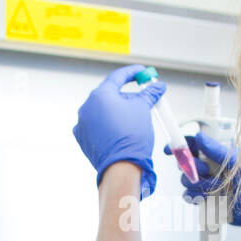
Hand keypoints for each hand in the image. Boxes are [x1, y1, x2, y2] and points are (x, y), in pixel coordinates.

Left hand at [73, 64, 165, 198]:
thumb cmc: (131, 138)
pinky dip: (107, 124)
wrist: (121, 167)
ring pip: (102, 110)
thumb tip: (158, 87)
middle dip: (126, 94)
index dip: (133, 73)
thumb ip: (149, 94)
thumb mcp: (144, 109)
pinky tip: (119, 130)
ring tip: (132, 118)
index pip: (118, 77)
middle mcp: (87, 106)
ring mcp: (82, 123)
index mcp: (100, 95)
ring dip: (116, 110)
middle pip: (109, 94)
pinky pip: (96, 125)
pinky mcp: (82, 138)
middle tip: (141, 97)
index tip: (142, 72)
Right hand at [165, 132, 240, 227]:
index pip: (194, 145)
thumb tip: (199, 136)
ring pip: (187, 182)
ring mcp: (209, 185)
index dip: (181, 145)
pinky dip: (197, 199)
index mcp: (219, 154)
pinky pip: (191, 198)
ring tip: (216, 189)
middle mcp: (212, 168)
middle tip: (205, 172)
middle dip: (192, 169)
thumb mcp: (238, 162)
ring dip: (198, 186)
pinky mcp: (208, 200)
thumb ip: (216, 150)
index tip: (170, 149)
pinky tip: (210, 199)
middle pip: (186, 165)